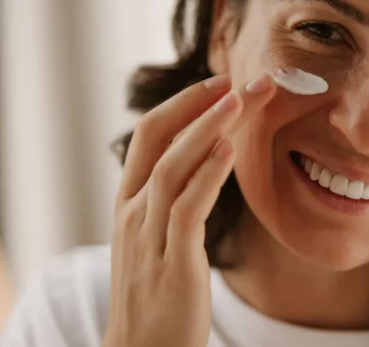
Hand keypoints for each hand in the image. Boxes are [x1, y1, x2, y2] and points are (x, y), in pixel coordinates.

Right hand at [102, 73, 275, 346]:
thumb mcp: (156, 235)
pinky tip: (230, 151)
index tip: (221, 81)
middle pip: (157, 138)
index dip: (184, 103)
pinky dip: (207, 175)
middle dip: (197, 103)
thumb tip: (206, 156)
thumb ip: (172, 196)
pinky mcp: (172, 262)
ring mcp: (148, 235)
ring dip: (207, 128)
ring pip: (172, 167)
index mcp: (130, 199)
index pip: (150, 134)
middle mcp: (132, 210)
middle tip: (237, 78)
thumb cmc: (156, 290)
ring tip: (238, 100)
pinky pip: (187, 209)